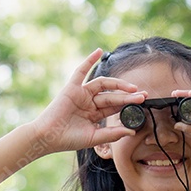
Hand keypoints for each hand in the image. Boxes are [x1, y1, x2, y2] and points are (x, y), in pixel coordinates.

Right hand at [31, 49, 145, 153]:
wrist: (47, 137)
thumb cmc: (68, 139)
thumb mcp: (94, 137)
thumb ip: (112, 134)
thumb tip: (131, 131)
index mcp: (94, 114)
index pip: (115, 107)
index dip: (129, 104)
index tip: (143, 103)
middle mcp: (89, 102)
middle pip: (112, 96)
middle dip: (127, 96)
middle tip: (143, 95)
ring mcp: (81, 93)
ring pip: (102, 85)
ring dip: (117, 84)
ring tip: (131, 87)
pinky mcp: (72, 87)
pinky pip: (81, 71)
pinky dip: (89, 60)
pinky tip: (99, 51)